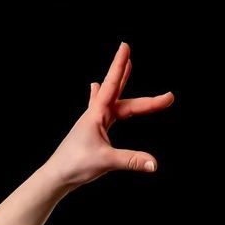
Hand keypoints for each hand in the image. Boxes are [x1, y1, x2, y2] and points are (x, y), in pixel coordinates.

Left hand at [46, 41, 174, 191]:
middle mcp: (95, 114)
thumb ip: (131, 160)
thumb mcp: (106, 161)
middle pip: (123, 99)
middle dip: (146, 99)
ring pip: (113, 99)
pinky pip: (102, 108)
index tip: (125, 46)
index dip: (120, 66)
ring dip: (121, 83)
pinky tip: (93, 87)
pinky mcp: (92, 130)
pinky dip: (101, 95)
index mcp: (97, 114)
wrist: (56, 177)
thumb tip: (154, 164)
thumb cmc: (74, 166)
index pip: (112, 85)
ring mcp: (93, 122)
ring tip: (128, 65)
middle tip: (169, 97)